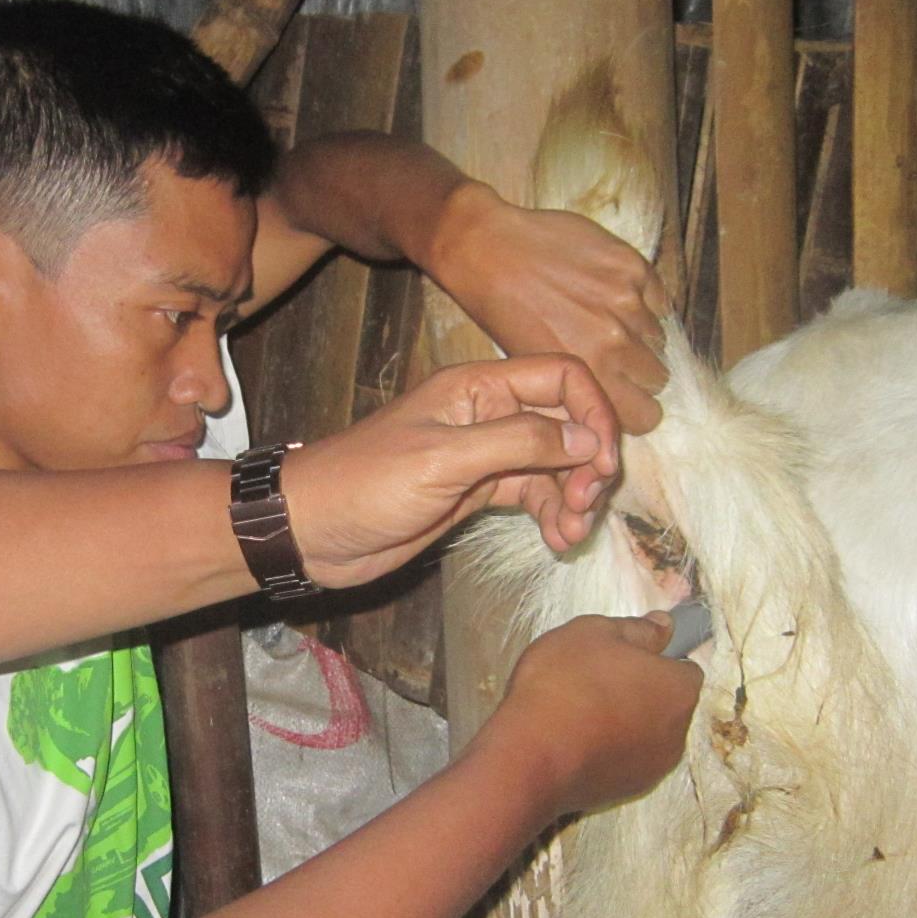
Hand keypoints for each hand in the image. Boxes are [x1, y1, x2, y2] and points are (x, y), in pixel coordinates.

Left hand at [283, 353, 619, 589]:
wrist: (312, 530)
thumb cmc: (366, 484)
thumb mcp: (445, 459)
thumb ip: (519, 442)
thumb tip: (589, 439)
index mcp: (477, 386)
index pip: (561, 377)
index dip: (594, 413)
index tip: (604, 461)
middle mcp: (487, 413)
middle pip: (564, 423)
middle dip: (587, 462)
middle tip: (587, 505)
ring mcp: (483, 455)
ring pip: (553, 464)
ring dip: (573, 496)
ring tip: (572, 533)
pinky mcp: (475, 491)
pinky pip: (532, 495)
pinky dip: (552, 514)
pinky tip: (557, 540)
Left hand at [428, 182, 670, 434]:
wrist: (491, 250)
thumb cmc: (503, 310)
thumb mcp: (535, 368)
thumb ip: (579, 390)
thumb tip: (604, 411)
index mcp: (588, 374)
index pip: (646, 416)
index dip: (634, 408)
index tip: (624, 397)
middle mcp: (615, 343)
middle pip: (657, 378)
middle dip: (637, 374)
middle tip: (610, 356)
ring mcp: (628, 302)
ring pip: (659, 339)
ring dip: (637, 336)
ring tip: (602, 321)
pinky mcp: (633, 267)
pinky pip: (658, 300)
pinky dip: (642, 301)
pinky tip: (607, 294)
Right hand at [478, 612, 702, 821]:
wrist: (530, 755)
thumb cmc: (564, 683)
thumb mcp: (594, 632)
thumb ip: (638, 629)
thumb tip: (666, 625)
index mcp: (678, 689)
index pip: (685, 669)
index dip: (655, 660)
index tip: (622, 658)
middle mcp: (678, 732)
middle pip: (667, 705)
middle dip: (641, 693)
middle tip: (596, 682)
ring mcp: (654, 767)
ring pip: (647, 735)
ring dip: (626, 724)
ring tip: (581, 714)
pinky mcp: (628, 791)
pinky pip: (625, 762)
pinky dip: (610, 752)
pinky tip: (576, 742)